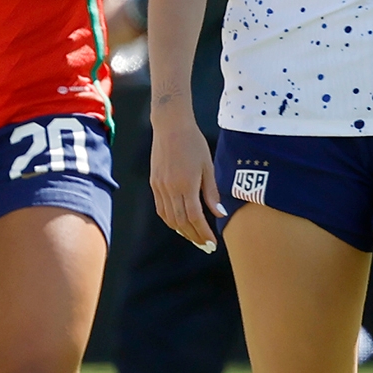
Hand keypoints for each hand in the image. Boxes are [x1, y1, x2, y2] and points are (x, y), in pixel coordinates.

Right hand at [149, 103, 219, 252]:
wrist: (170, 126)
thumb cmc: (193, 143)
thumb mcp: (208, 166)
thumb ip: (211, 192)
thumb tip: (219, 213)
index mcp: (186, 184)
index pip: (195, 217)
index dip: (204, 232)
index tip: (212, 243)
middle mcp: (170, 188)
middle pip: (181, 221)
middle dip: (194, 236)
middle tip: (205, 246)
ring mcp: (159, 186)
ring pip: (169, 217)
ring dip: (181, 231)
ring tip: (193, 238)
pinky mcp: (154, 183)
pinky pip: (160, 208)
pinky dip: (170, 220)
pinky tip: (179, 223)